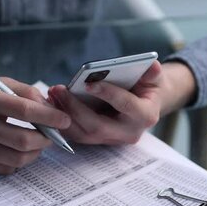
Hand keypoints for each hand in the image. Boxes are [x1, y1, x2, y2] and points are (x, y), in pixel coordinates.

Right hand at [0, 74, 70, 173]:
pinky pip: (3, 168)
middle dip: (46, 139)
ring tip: (38, 144)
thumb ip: (22, 90)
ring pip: (16, 159)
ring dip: (34, 153)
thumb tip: (49, 106)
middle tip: (52, 135)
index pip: (25, 109)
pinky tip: (18, 151)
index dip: (50, 116)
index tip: (64, 120)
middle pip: (24, 139)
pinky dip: (17, 162)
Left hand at [48, 61, 194, 144]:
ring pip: (83, 134)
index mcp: (145, 116)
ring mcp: (111, 139)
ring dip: (65, 114)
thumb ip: (152, 73)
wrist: (145, 104)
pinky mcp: (98, 139)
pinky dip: (62, 120)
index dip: (108, 94)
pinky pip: (76, 134)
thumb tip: (151, 66)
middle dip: (75, 108)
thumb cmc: (147, 87)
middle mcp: (128, 133)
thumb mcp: (154, 78)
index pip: (126, 106)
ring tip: (52, 94)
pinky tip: (52, 102)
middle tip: (59, 89)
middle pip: (97, 126)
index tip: (89, 84)